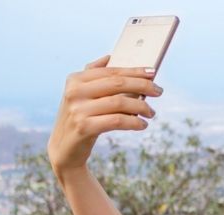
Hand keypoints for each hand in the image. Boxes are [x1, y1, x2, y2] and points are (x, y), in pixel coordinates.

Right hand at [47, 55, 162, 178]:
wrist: (64, 149)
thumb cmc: (79, 118)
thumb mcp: (81, 95)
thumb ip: (93, 75)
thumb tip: (109, 57)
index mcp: (75, 79)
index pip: (111, 71)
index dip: (134, 71)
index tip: (153, 72)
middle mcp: (74, 92)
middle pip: (117, 84)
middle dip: (142, 86)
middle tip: (159, 91)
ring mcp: (78, 110)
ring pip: (119, 103)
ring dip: (141, 107)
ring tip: (151, 112)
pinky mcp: (84, 127)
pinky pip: (117, 121)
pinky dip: (134, 122)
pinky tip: (143, 125)